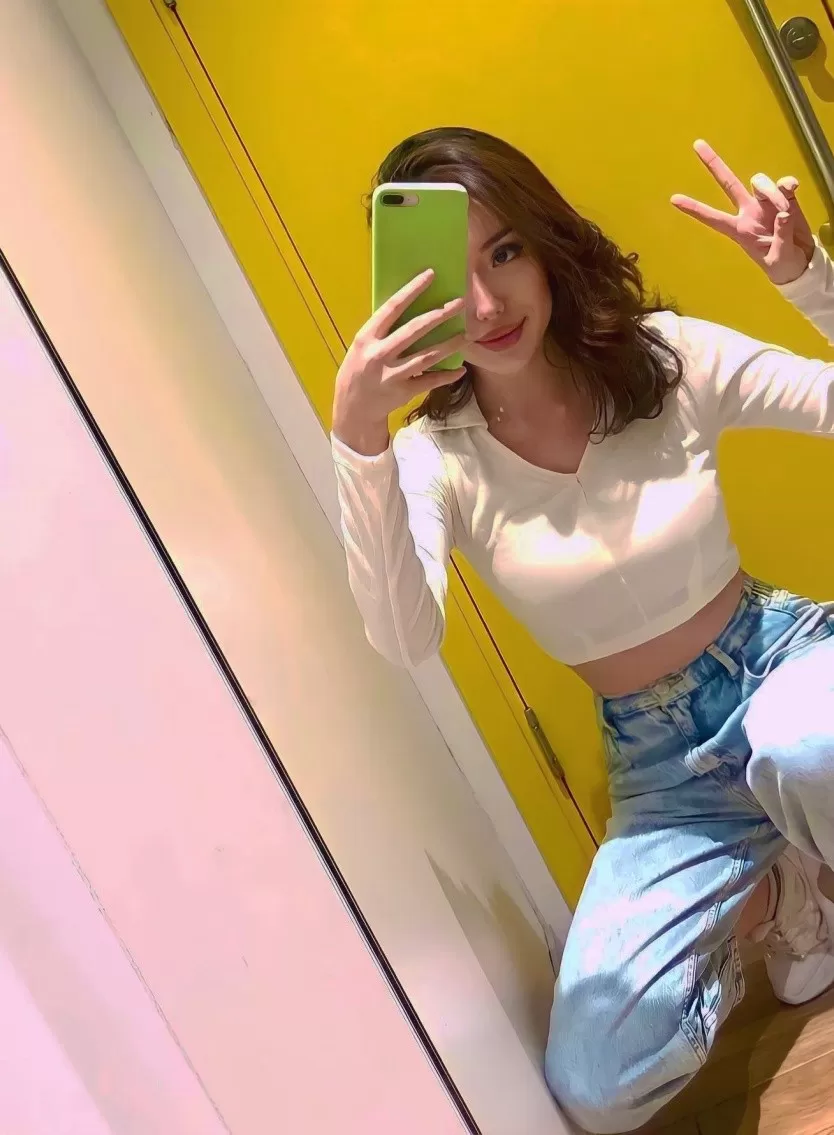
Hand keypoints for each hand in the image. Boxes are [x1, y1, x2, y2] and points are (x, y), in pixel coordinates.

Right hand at [333, 270, 465, 453]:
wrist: (353, 408)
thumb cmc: (359, 370)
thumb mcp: (362, 347)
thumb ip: (382, 331)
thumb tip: (410, 307)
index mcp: (367, 337)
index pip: (392, 308)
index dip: (412, 290)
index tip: (430, 275)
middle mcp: (379, 354)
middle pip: (414, 330)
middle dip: (439, 315)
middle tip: (459, 303)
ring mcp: (392, 375)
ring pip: (427, 357)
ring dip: (449, 345)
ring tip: (466, 335)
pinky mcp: (403, 392)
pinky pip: (429, 381)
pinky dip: (446, 376)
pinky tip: (460, 369)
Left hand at [671, 140, 815, 285]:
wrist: (802, 262)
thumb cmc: (783, 265)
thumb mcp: (779, 258)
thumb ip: (781, 236)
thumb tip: (783, 214)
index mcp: (739, 230)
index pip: (713, 218)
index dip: (694, 209)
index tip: (674, 199)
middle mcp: (748, 211)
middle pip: (728, 183)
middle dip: (714, 164)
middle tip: (697, 144)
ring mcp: (765, 202)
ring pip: (759, 182)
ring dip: (773, 194)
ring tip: (785, 214)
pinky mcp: (784, 196)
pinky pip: (782, 182)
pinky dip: (787, 185)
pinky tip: (792, 190)